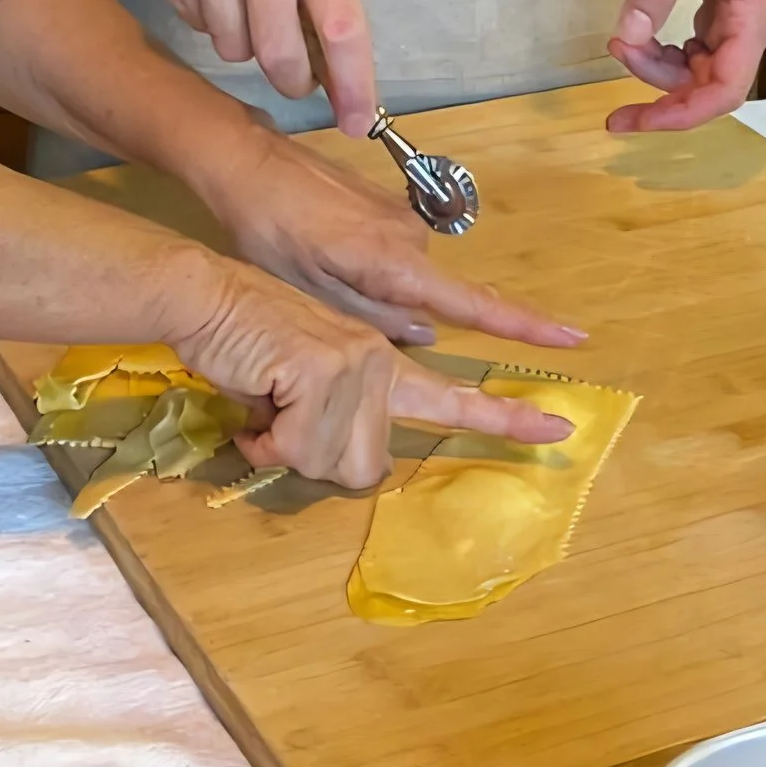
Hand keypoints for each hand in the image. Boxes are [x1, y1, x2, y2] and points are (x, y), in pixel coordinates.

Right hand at [145, 0, 377, 136]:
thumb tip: (334, 59)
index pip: (339, 27)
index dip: (352, 84)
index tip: (357, 120)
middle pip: (279, 56)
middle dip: (294, 79)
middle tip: (298, 70)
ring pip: (233, 49)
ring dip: (249, 43)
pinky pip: (198, 25)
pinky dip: (214, 18)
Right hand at [172, 257, 572, 488]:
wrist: (205, 299)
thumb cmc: (242, 347)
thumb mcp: (295, 392)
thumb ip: (328, 419)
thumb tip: (323, 455)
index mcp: (380, 363)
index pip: (453, 395)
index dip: (505, 416)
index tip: (560, 427)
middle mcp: (381, 358)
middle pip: (368, 467)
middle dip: (314, 462)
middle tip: (279, 427)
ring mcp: (360, 358)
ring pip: (334, 461)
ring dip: (285, 448)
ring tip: (264, 405)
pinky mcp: (328, 365)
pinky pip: (300, 444)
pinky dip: (267, 438)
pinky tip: (257, 400)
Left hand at [197, 123, 585, 349]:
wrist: (248, 163)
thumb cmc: (270, 232)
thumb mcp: (311, 290)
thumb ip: (374, 317)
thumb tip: (429, 335)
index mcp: (395, 264)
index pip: (475, 303)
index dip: (525, 324)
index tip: (574, 335)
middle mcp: (410, 237)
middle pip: (428, 294)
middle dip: (397, 310)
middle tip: (329, 294)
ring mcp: (399, 216)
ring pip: (405, 276)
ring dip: (373, 286)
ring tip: (311, 270)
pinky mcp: (384, 204)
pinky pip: (390, 252)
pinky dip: (366, 265)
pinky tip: (320, 253)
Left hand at [604, 0, 765, 131]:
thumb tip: (627, 37)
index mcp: (753, 17)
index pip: (724, 91)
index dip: (681, 115)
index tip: (637, 121)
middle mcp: (754, 27)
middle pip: (710, 87)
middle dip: (662, 93)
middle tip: (615, 85)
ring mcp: (741, 19)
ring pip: (702, 71)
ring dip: (660, 70)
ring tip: (621, 43)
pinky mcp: (726, 9)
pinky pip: (699, 49)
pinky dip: (668, 53)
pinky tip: (640, 39)